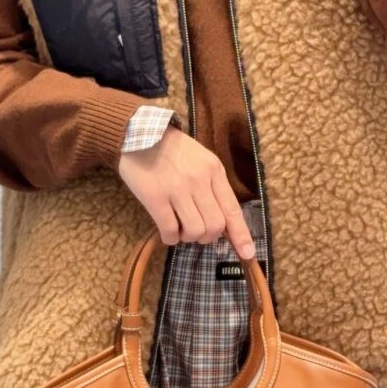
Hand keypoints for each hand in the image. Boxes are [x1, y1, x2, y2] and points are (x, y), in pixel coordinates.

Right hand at [118, 126, 255, 258]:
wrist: (138, 134)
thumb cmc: (173, 150)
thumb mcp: (201, 159)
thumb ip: (213, 186)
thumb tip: (223, 223)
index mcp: (214, 170)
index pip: (232, 209)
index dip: (241, 235)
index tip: (248, 254)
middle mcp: (199, 180)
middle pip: (215, 225)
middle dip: (208, 237)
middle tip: (197, 232)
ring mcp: (176, 189)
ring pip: (195, 231)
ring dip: (189, 238)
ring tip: (180, 229)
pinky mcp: (155, 197)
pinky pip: (170, 230)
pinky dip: (171, 238)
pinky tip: (168, 233)